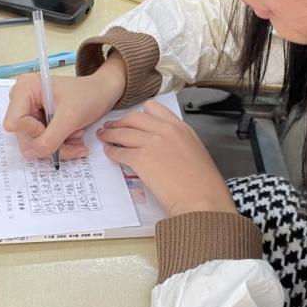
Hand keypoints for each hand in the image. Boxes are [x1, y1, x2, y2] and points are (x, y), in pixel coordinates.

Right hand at [3, 56, 125, 158]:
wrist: (104, 93)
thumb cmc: (89, 96)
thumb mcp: (70, 118)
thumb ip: (49, 138)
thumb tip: (30, 154)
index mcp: (25, 89)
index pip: (14, 123)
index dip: (34, 133)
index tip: (57, 127)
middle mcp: (22, 99)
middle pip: (24, 136)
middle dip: (51, 142)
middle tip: (74, 138)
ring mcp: (30, 112)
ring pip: (35, 144)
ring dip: (59, 145)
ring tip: (78, 136)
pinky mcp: (39, 121)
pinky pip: (43, 143)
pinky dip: (61, 144)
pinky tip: (75, 137)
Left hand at [97, 101, 236, 217]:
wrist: (200, 198)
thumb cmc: (203, 182)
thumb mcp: (195, 150)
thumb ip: (179, 141)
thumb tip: (165, 146)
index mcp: (180, 127)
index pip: (154, 108)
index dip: (141, 113)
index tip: (134, 118)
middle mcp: (165, 130)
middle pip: (134, 118)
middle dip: (120, 122)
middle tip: (113, 126)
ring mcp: (151, 143)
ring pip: (123, 132)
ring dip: (110, 134)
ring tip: (104, 136)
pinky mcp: (140, 159)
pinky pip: (120, 151)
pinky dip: (112, 152)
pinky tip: (109, 153)